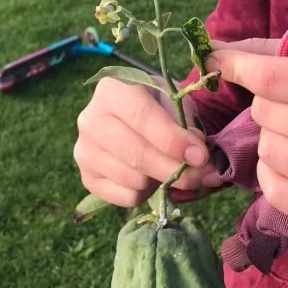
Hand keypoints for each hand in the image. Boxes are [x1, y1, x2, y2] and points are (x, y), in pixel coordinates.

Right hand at [73, 77, 221, 206]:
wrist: (132, 115)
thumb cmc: (159, 105)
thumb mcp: (176, 102)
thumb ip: (187, 123)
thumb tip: (196, 155)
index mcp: (113, 90)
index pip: (142, 118)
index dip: (174, 141)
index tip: (200, 156)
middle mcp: (91, 120)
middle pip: (136, 155)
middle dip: (176, 169)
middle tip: (203, 174)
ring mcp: (84, 150)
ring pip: (134, 179)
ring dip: (163, 181)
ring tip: (173, 167)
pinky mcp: (87, 177)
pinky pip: (127, 197)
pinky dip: (149, 193)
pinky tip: (153, 176)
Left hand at [207, 39, 287, 230]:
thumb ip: (268, 53)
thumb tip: (210, 51)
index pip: (272, 79)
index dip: (237, 67)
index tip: (220, 61)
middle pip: (265, 115)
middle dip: (268, 107)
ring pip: (266, 151)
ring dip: (272, 140)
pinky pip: (272, 188)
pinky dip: (276, 174)